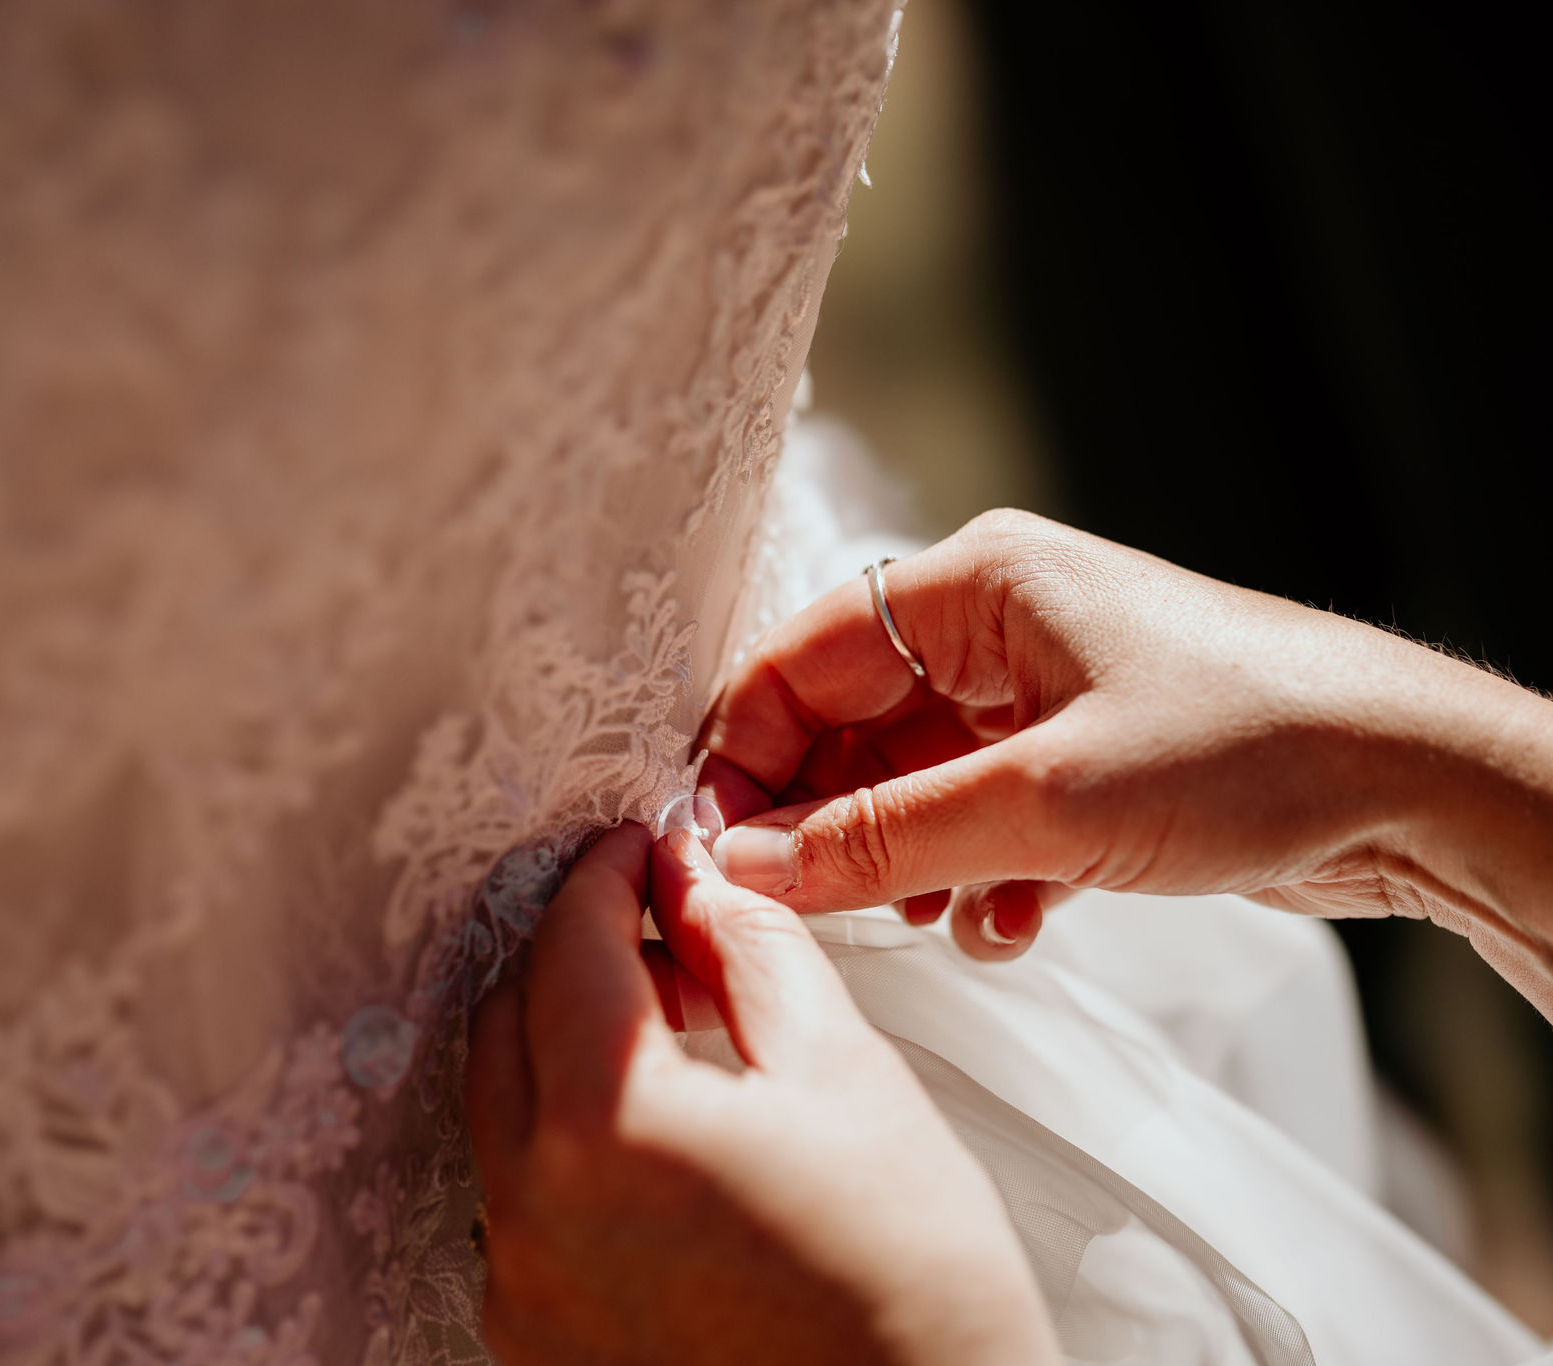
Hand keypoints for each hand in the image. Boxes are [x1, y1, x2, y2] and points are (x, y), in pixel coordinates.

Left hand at [466, 822, 1055, 1365]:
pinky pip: (519, 1204)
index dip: (604, 876)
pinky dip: (565, 1144)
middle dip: (570, 955)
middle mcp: (531, 1215)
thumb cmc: (915, 1297)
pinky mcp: (537, 1344)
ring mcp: (523, 1291)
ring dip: (562, 1048)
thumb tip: (699, 886)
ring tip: (665, 1032)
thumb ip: (754, 956)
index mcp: (605, 1129)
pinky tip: (652, 1139)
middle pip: (506, 1024)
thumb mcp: (849, 1080)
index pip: (566, 947)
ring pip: (502, 1114)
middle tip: (654, 931)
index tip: (638, 850)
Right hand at [697, 509, 1552, 1012]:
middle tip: (802, 905)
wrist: (1417, 786)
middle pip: (848, 727)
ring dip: (903, 862)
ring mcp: (1039, 701)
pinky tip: (1009, 922)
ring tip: (921, 917)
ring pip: (911, 786)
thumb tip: (752, 865)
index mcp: (977, 586)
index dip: (745, 753)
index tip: (714, 845)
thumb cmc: (1255, 742)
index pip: (801, 656)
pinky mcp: (1079, 767)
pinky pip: (978, 822)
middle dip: (828, 822)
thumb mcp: (1045, 800)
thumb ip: (884, 836)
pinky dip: (975, 879)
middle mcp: (998, 633)